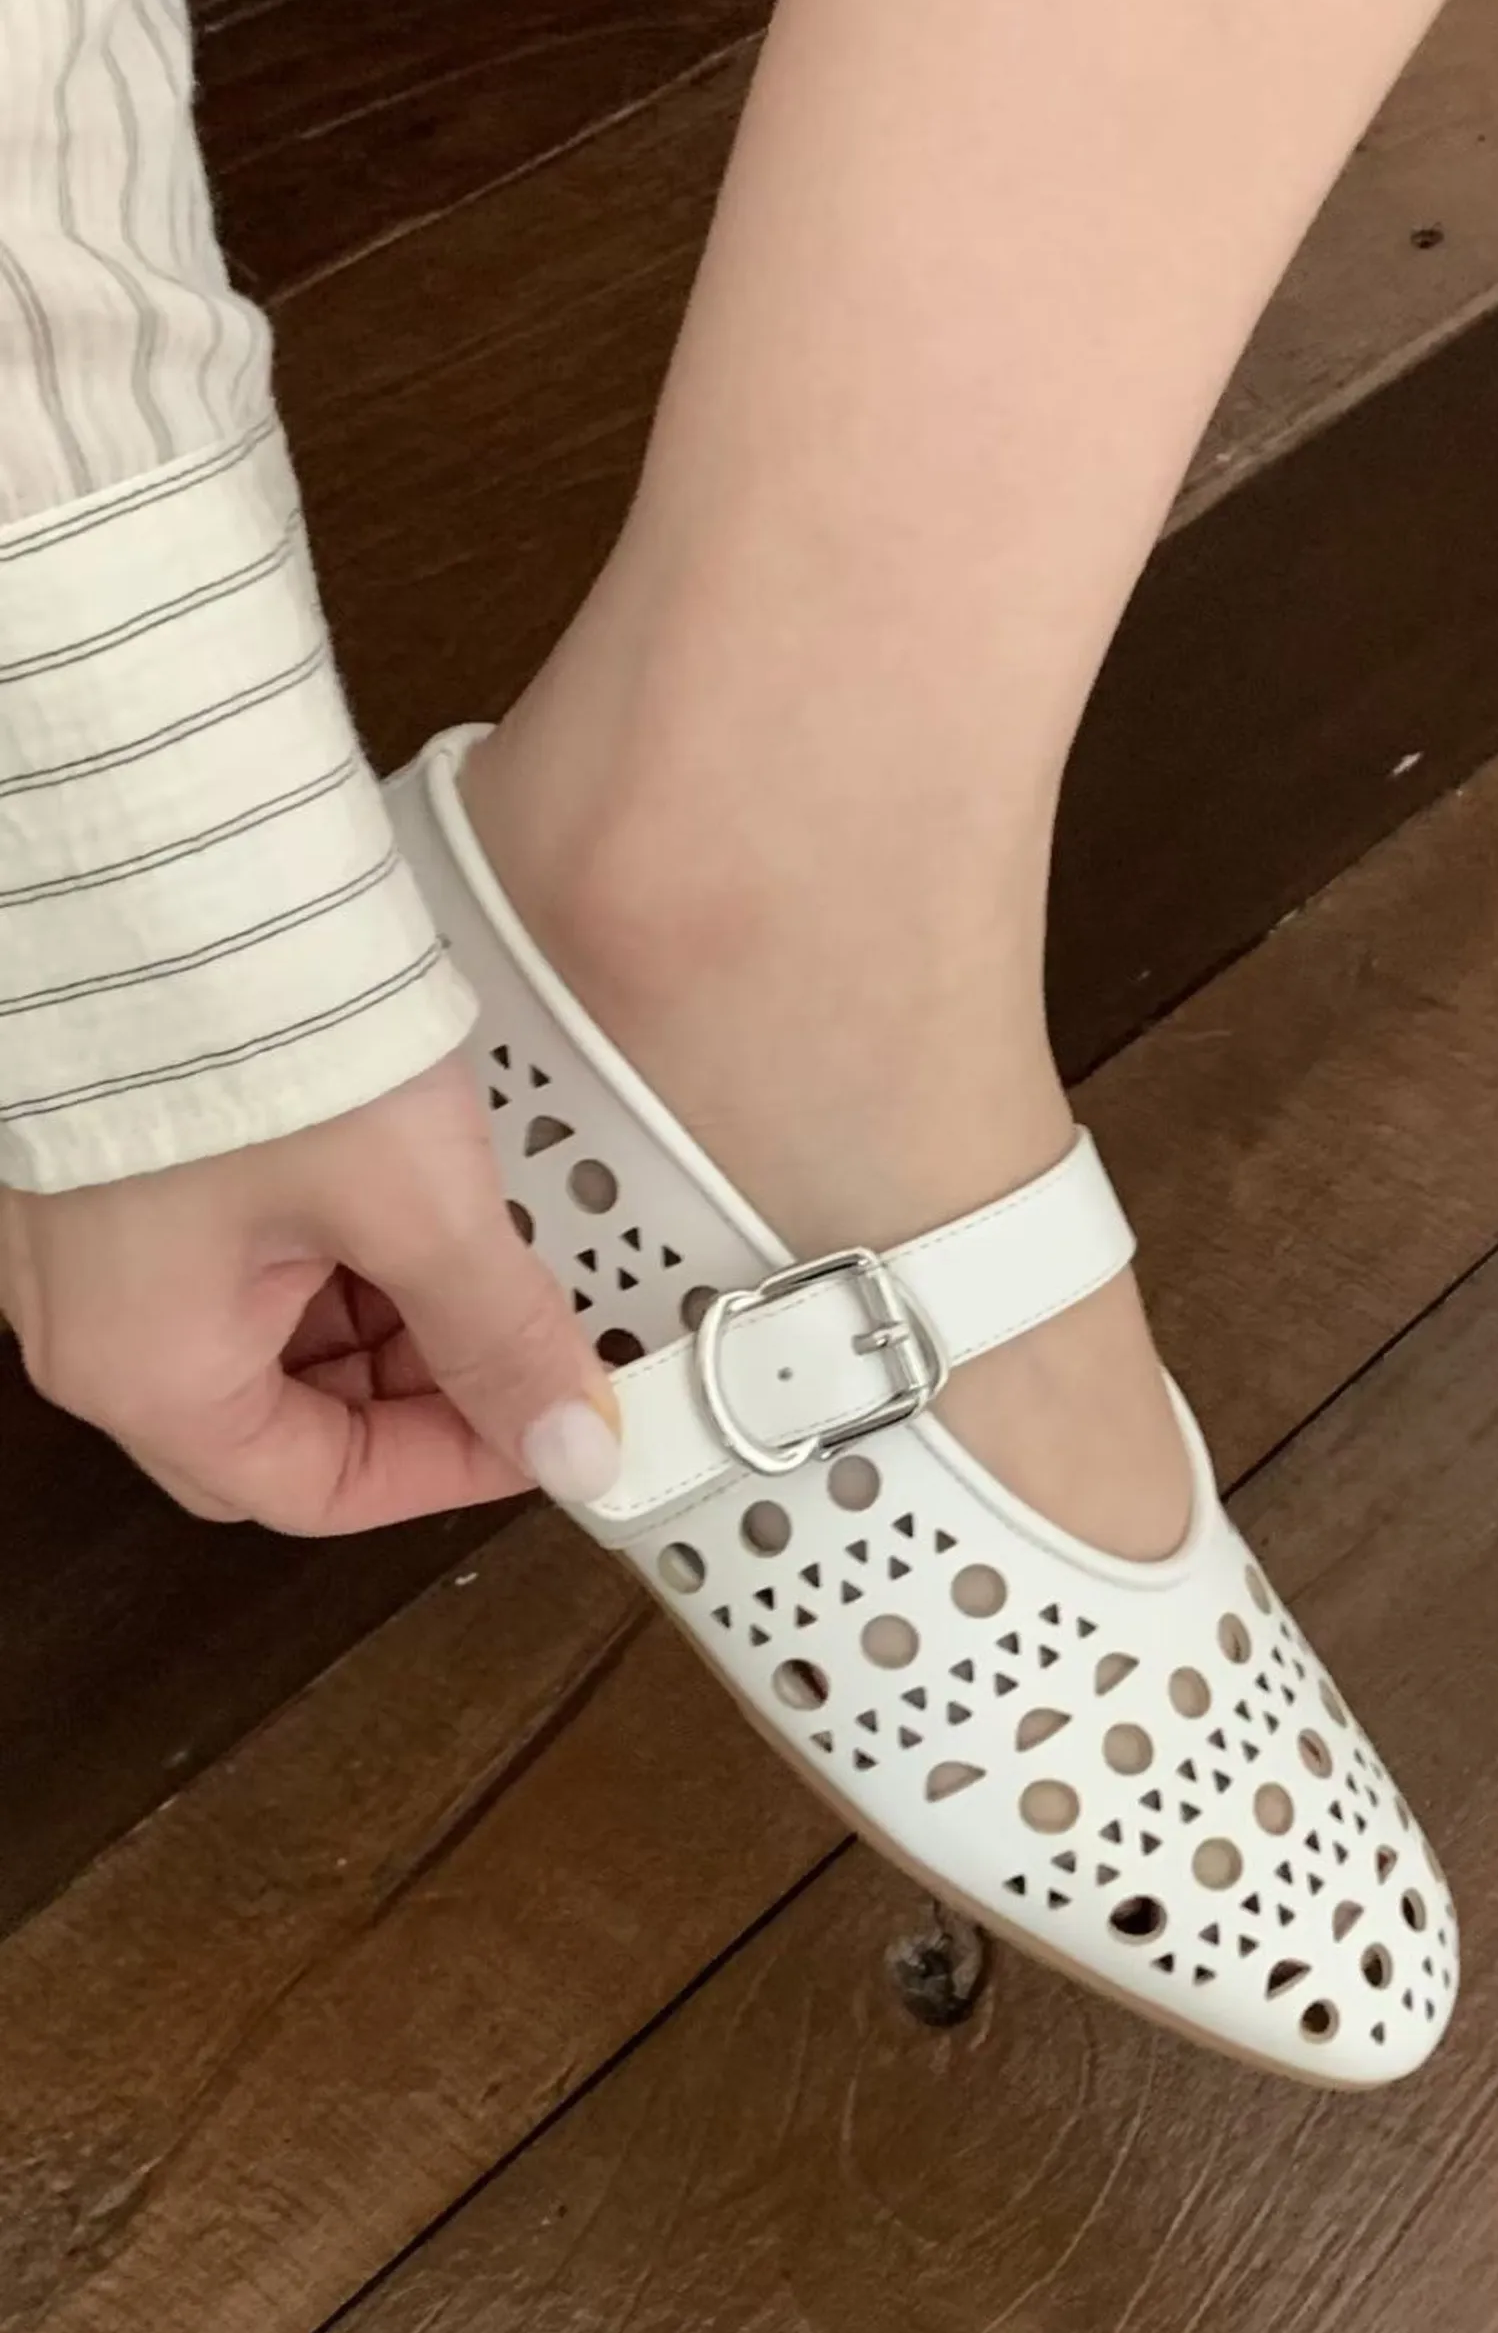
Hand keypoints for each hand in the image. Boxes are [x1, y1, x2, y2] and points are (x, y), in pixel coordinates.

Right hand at [0, 1054, 619, 1533]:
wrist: (139, 840)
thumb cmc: (234, 1012)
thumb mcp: (411, 1200)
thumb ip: (499, 1335)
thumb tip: (569, 1438)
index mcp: (143, 1366)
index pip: (315, 1491)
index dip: (450, 1470)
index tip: (543, 1420)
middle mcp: (93, 1319)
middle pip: (284, 1416)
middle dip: (416, 1387)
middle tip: (520, 1328)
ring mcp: (92, 1237)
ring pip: (264, 1327)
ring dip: (379, 1304)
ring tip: (473, 1230)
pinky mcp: (116, 1153)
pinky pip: (233, 1241)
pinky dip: (329, 1233)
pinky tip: (403, 1171)